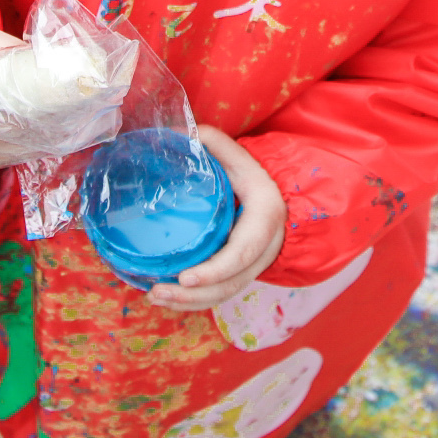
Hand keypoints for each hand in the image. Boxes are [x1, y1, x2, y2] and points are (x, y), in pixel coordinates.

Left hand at [144, 126, 285, 311]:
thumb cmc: (257, 177)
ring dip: (188, 303)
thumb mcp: (243, 157)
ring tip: (155, 296)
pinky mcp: (241, 275)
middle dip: (193, 295)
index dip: (214, 270)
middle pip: (229, 284)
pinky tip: (167, 297)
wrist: (283, 201)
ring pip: (223, 295)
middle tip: (157, 291)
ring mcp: (253, 267)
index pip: (241, 253)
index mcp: (264, 220)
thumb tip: (176, 134)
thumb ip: (214, 143)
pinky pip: (219, 294)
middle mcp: (263, 250)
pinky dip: (193, 301)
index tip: (185, 277)